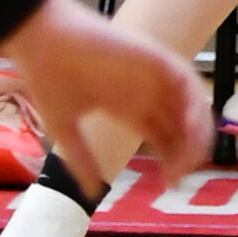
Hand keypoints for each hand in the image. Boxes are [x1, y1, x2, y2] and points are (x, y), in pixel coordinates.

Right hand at [8, 0, 213, 191]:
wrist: (42, 41)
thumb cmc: (48, 80)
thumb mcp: (65, 131)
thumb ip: (82, 160)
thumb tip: (92, 195)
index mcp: (128, 106)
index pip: (164, 135)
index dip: (171, 159)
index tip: (168, 184)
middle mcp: (146, 91)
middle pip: (182, 124)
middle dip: (187, 152)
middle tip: (177, 178)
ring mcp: (152, 74)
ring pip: (191, 104)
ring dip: (196, 131)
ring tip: (187, 160)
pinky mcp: (155, 56)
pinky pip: (187, 80)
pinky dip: (195, 103)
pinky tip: (189, 129)